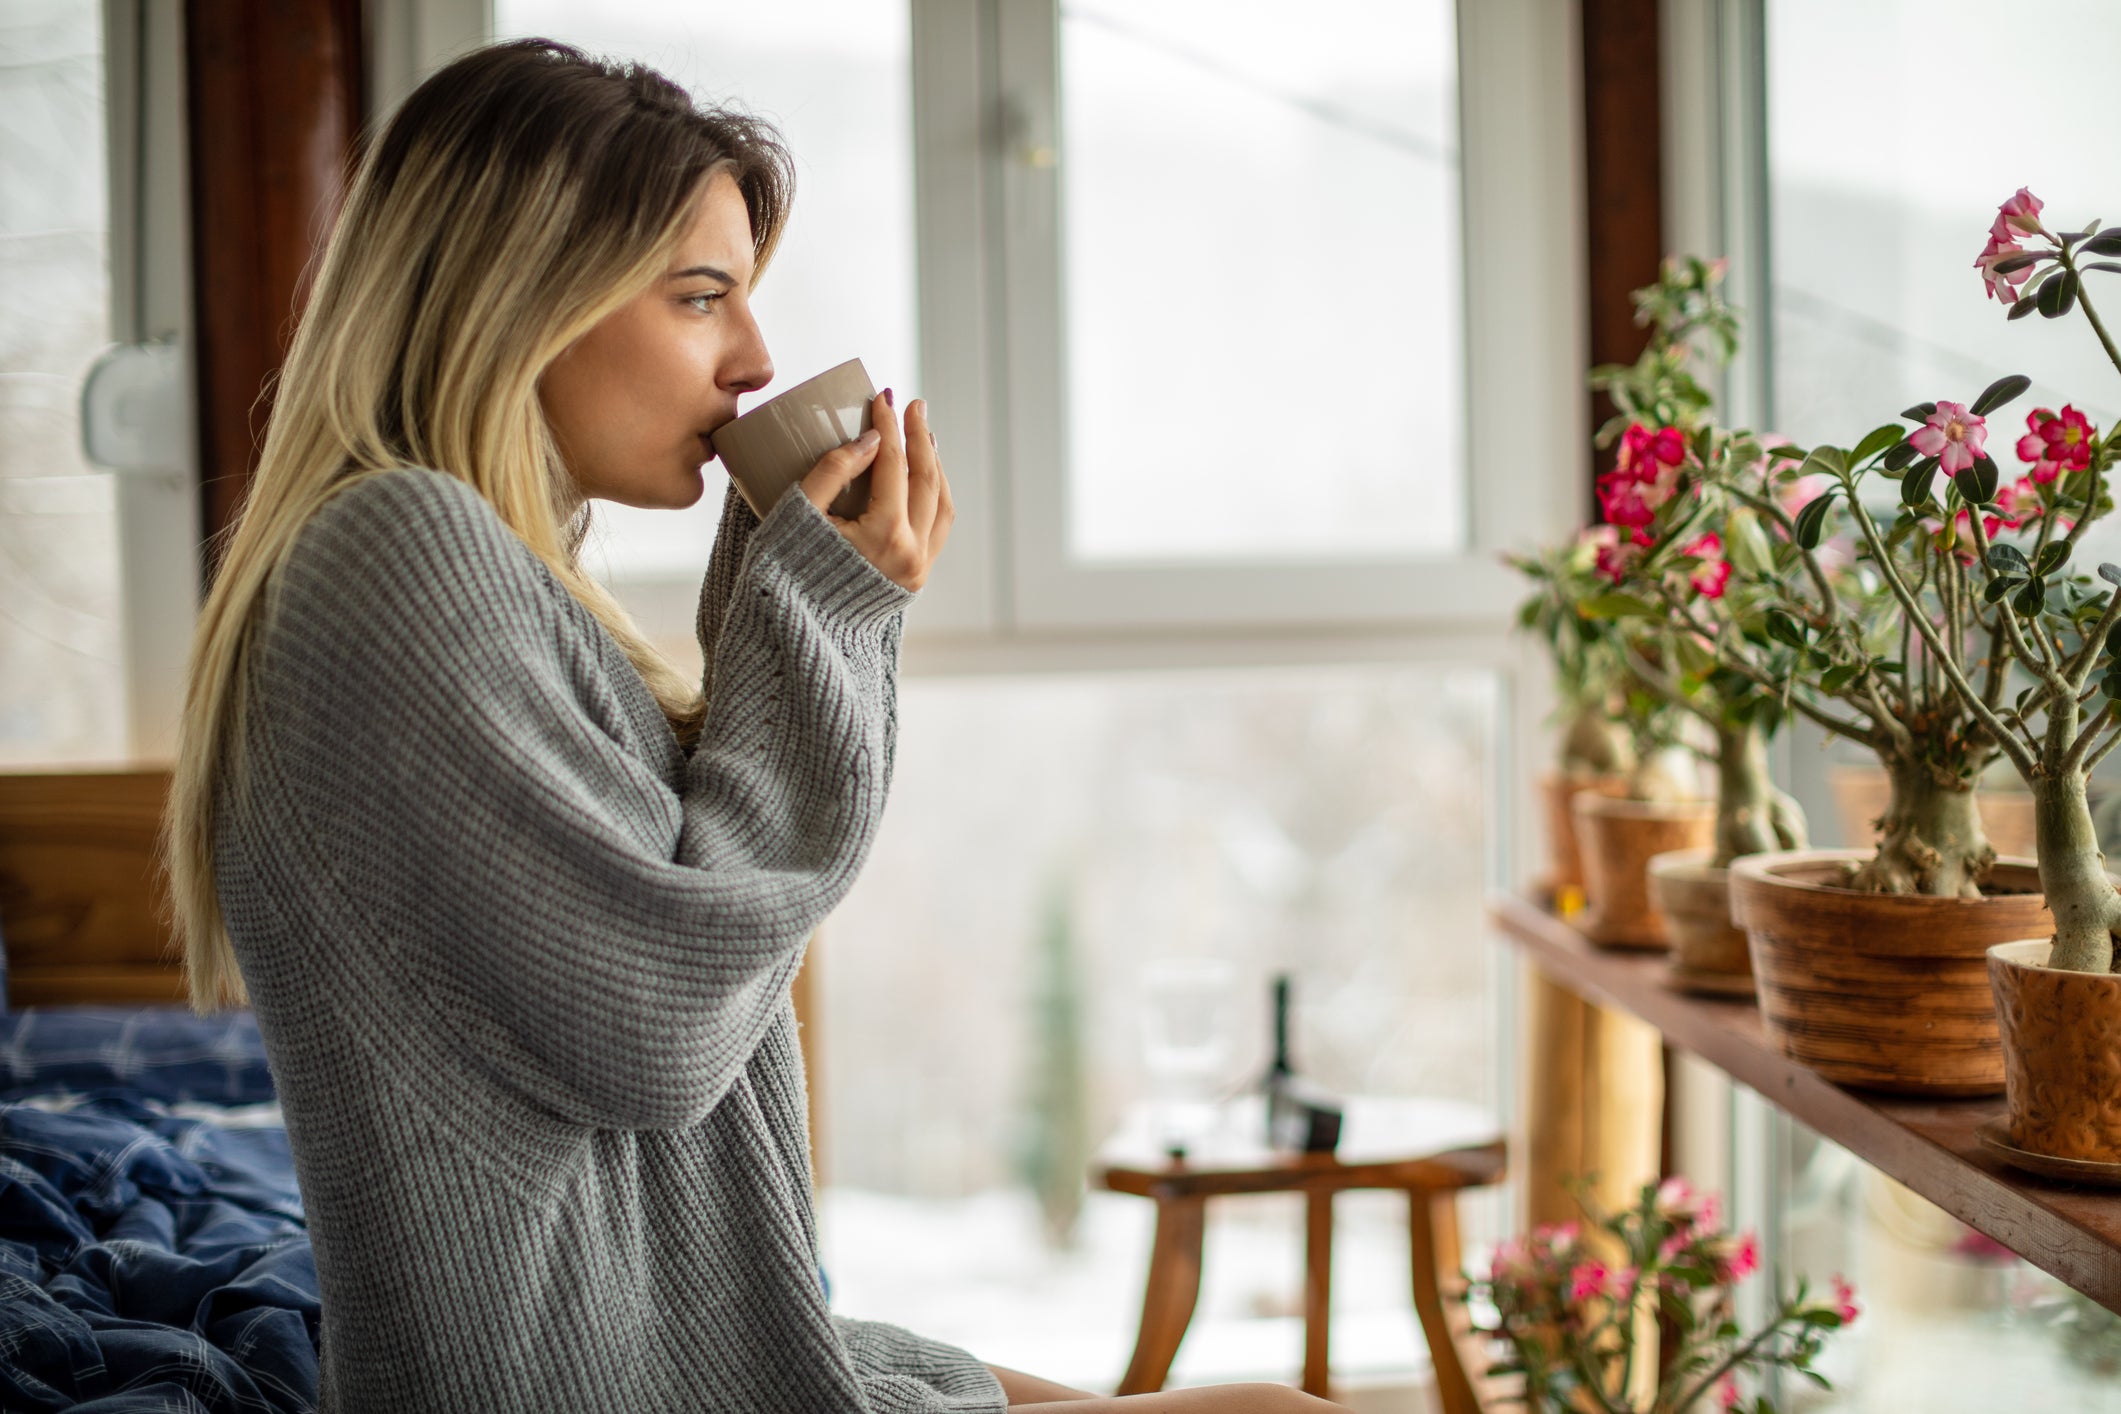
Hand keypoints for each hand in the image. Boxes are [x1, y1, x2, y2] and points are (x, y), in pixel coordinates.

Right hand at [797, 391, 952, 591]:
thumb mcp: (799, 515)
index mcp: (884, 536)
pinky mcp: (915, 580)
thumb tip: (871, 439)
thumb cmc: (786, 571)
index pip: (894, 465)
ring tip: (922, 436)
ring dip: (934, 466)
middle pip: (928, 480)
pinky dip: (935, 495)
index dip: (889, 426)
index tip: (884, 397)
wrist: (796, 631)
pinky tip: (922, 476)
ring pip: (942, 505)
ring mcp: (917, 570)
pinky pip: (937, 527)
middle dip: (920, 437)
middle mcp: (911, 554)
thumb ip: (832, 472)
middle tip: (913, 406)